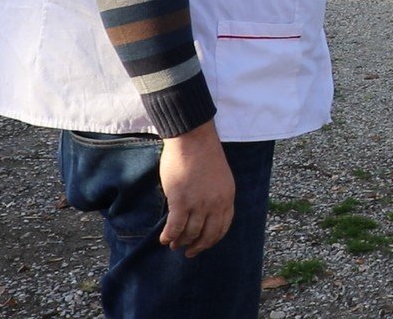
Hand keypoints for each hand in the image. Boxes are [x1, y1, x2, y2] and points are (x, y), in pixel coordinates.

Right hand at [158, 120, 234, 257]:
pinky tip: (164, 239)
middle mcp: (216, 203)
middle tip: (188, 252)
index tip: (204, 245)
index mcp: (228, 197)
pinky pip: (175, 227)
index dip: (212, 239)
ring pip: (190, 233)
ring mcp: (199, 204)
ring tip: (174, 244)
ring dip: (181, 242)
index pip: (223, 226)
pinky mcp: (181, 201)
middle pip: (208, 234)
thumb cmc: (203, 155)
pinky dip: (169, 236)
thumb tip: (205, 213)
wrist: (193, 140)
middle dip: (198, 246)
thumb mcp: (220, 178)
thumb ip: (216, 196)